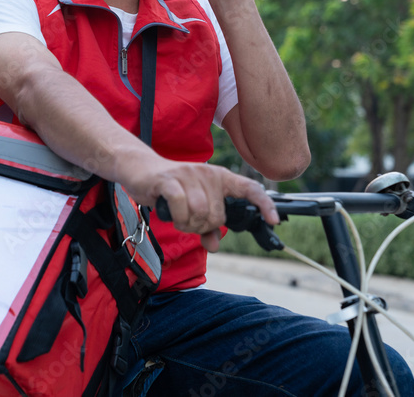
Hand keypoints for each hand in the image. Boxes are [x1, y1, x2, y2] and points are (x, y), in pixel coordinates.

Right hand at [117, 155, 279, 251]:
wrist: (139, 169)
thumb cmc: (169, 189)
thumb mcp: (191, 207)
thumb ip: (205, 226)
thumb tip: (214, 245)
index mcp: (219, 177)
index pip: (249, 188)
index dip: (264, 204)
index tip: (274, 221)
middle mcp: (207, 173)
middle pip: (217, 215)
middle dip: (201, 227)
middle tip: (187, 221)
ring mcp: (189, 175)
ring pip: (200, 213)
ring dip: (187, 225)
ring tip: (177, 218)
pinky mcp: (170, 179)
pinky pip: (182, 206)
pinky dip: (177, 218)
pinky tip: (171, 216)